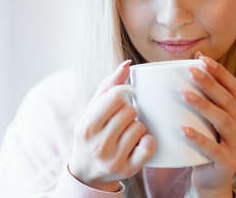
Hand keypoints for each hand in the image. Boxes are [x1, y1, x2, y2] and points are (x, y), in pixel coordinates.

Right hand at [68, 60, 155, 191]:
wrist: (86, 172)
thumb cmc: (91, 133)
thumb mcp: (91, 111)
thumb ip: (108, 86)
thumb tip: (127, 64)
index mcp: (86, 127)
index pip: (114, 98)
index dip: (124, 93)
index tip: (124, 97)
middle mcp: (98, 144)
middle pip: (129, 111)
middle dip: (130, 111)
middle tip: (124, 118)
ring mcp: (113, 159)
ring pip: (140, 127)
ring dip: (138, 126)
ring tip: (128, 131)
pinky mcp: (128, 170)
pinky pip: (149, 146)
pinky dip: (148, 142)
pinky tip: (139, 142)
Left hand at [180, 51, 235, 196]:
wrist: (210, 180)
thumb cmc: (201, 144)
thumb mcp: (201, 121)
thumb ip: (194, 101)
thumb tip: (167, 75)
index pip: (233, 87)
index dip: (220, 71)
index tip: (201, 58)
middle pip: (228, 100)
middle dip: (209, 83)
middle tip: (190, 71)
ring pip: (223, 121)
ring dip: (204, 105)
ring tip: (184, 94)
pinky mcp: (227, 163)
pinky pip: (214, 149)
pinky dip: (199, 138)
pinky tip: (183, 129)